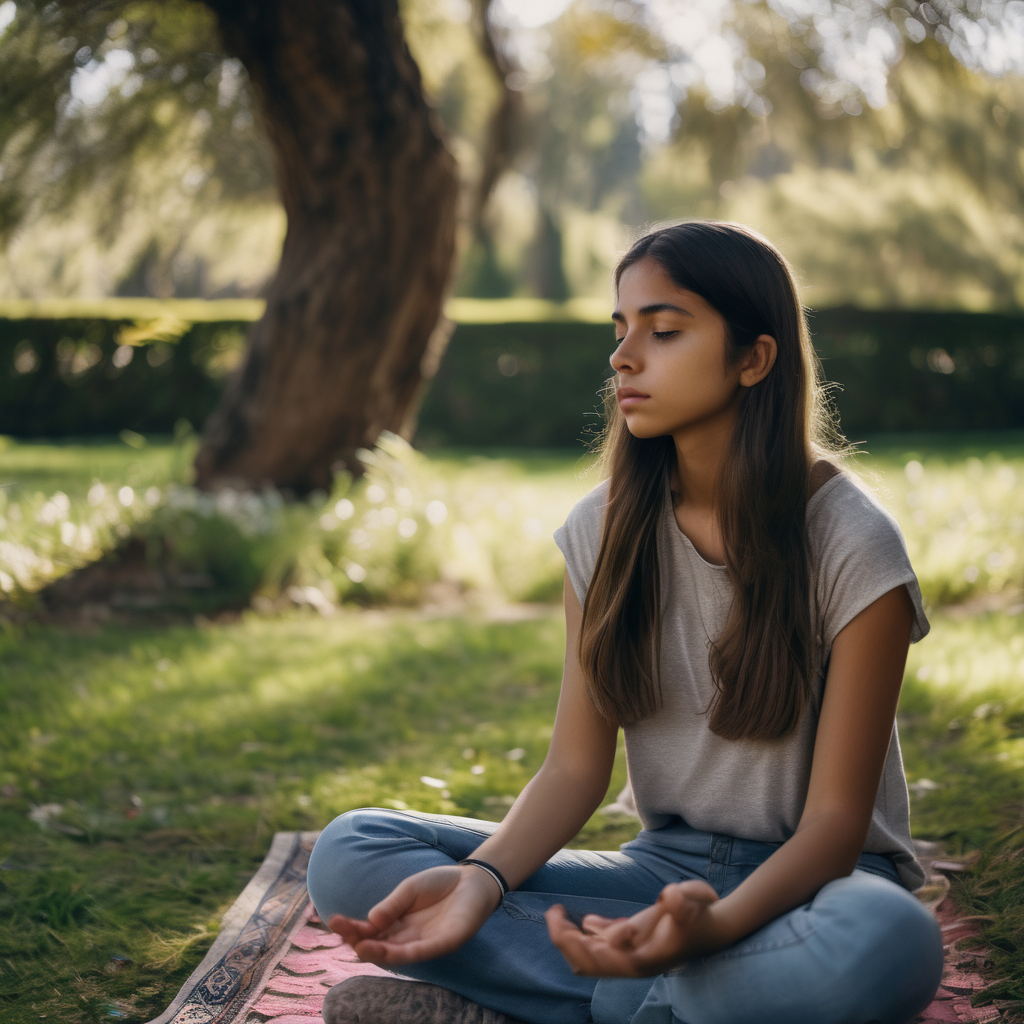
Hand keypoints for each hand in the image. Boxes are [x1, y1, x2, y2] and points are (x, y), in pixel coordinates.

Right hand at [327, 863, 501, 965]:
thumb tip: (369, 920)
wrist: (472, 879)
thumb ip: (392, 905)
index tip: (334, 922)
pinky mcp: (443, 943)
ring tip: (359, 947)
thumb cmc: (440, 884)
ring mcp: (425, 942)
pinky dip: (404, 953)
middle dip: (359, 941)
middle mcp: (407, 936)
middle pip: (379, 943)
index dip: (353, 928)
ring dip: (378, 952)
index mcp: (397, 922)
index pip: (370, 930)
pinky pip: (421, 952)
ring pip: (397, 953)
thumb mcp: (409, 889)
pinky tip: (389, 951)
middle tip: (342, 935)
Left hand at [545, 879, 720, 977]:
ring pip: (587, 961)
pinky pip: (595, 950)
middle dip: (567, 941)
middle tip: (554, 913)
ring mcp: (626, 957)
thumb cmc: (700, 912)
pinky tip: (583, 920)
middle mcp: (633, 963)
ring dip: (568, 940)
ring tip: (556, 913)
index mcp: (648, 959)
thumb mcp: (696, 899)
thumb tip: (668, 896)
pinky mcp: (624, 949)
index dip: (599, 949)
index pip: (615, 963)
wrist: (709, 927)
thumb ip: (683, 899)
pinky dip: (582, 936)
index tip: (586, 927)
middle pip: (590, 965)